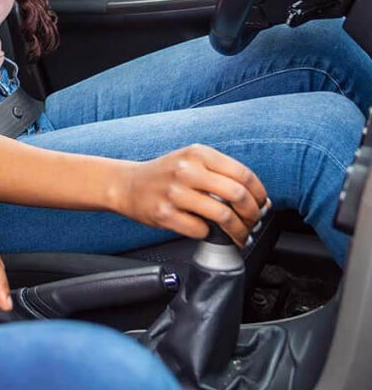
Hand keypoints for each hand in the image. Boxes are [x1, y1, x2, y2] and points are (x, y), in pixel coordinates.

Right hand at [113, 144, 268, 245]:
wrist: (127, 184)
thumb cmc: (166, 175)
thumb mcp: (191, 160)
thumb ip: (222, 174)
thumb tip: (260, 201)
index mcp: (198, 153)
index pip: (243, 175)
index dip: (259, 194)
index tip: (262, 206)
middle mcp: (186, 169)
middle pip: (237, 195)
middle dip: (253, 215)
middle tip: (254, 223)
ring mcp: (174, 192)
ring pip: (223, 216)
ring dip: (238, 231)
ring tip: (239, 235)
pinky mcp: (164, 214)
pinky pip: (201, 230)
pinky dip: (209, 234)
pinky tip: (207, 232)